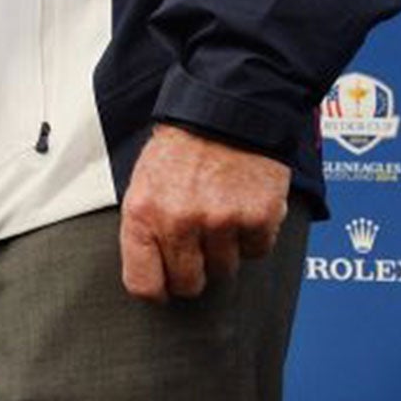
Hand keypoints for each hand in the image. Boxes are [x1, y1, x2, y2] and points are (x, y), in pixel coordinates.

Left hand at [118, 124, 289, 302]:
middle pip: (189, 284)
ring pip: (225, 270)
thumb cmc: (181, 147)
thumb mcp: (144, 182)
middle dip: (194, 272)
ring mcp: (220, 222)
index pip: (143, 283)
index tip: (165, 286)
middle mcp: (179, 222)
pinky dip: (253, 236)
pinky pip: (257, 251)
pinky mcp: (258, 218)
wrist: (225, 110)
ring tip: (220, 216)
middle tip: (198, 248)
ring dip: (225, 251)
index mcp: (142, 214)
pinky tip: (244, 208)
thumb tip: (149, 271)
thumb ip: (145, 226)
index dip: (156, 290)